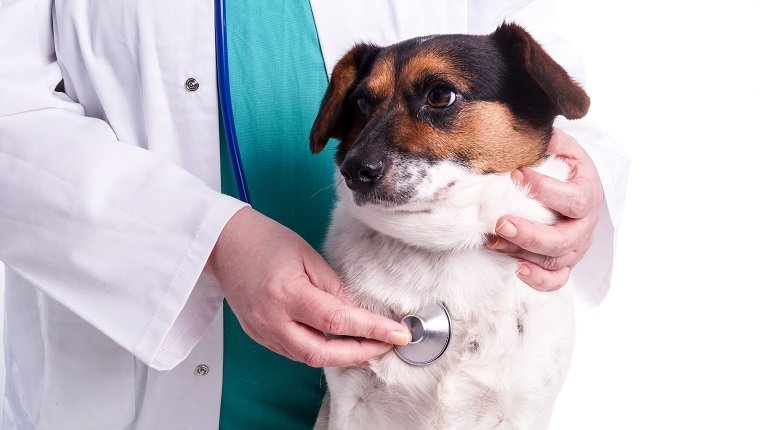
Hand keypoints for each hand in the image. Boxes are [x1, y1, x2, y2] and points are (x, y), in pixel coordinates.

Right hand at [207, 207, 410, 367]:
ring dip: (340, 357)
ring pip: (307, 357)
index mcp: (286, 293)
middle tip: (386, 347)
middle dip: (360, 354)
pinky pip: (293, 351)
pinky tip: (337, 344)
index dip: (372, 331)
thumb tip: (355, 312)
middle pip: (322, 353)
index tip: (398, 333)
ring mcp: (262, 330)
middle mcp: (272, 318)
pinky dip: (318, 350)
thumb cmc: (265, 240)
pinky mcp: (258, 334)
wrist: (223, 243)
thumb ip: (333, 286)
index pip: (338, 321)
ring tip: (368, 347)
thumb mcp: (307, 254)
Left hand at [486, 129, 602, 290]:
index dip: (545, 190)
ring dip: (523, 253)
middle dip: (530, 233)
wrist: (580, 186)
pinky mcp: (565, 261)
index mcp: (587, 192)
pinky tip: (518, 269)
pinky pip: (557, 279)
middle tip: (500, 223)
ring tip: (493, 241)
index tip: (516, 174)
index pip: (572, 198)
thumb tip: (522, 128)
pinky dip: (539, 280)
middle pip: (563, 238)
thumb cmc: (564, 166)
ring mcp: (576, 246)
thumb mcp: (561, 147)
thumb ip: (547, 140)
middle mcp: (585, 224)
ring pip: (555, 260)